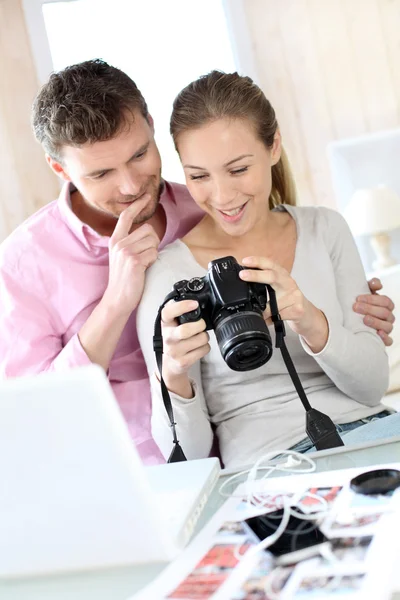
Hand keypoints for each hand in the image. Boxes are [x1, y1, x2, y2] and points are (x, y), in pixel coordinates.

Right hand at [104, 197, 159, 315]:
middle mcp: (119, 243)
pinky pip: (154, 253)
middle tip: (144, 257)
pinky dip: (153, 261)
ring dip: (153, 253)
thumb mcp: (122, 256)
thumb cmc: (124, 279)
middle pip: (149, 230)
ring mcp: (126, 251)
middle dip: (153, 243)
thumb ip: (131, 242)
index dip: (137, 204)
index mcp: (115, 240)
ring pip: (153, 241)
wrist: (117, 298)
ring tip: (143, 264)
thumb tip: (149, 232)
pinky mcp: (134, 261)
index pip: (126, 216)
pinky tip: (143, 269)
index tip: (147, 195)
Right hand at [160, 300, 209, 396]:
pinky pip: (203, 350)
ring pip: (199, 339)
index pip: (168, 312)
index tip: (194, 304)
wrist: (170, 363)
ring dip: (204, 337)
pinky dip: (206, 347)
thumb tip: (192, 299)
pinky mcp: (183, 362)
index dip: (182, 306)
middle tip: (201, 325)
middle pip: (186, 330)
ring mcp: (174, 351)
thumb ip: (179, 312)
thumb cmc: (175, 340)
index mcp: (165, 324)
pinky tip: (199, 347)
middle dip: (200, 325)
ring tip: (200, 337)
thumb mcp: (172, 325)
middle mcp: (168, 338)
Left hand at [239, 256, 328, 352]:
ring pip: (273, 303)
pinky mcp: (298, 309)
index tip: (245, 261)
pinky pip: (278, 315)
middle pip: (272, 276)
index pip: (270, 264)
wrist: (307, 316)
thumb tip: (243, 292)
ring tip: (256, 313)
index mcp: (282, 276)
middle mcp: (289, 283)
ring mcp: (295, 296)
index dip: (257, 261)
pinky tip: (268, 320)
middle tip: (242, 275)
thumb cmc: (288, 302)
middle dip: (256, 275)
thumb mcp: (277, 290)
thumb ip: (263, 288)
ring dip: (262, 310)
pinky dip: (270, 319)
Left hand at [353, 278, 394, 345]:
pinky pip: (389, 341)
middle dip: (370, 309)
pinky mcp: (382, 339)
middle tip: (355, 307)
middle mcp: (388, 317)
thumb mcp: (364, 292)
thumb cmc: (359, 303)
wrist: (350, 318)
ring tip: (364, 319)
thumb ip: (371, 285)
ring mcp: (386, 329)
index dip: (373, 299)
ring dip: (376, 322)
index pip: (385, 301)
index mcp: (386, 305)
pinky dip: (385, 338)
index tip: (358, 298)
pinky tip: (378, 334)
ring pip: (388, 326)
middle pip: (385, 313)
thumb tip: (376, 284)